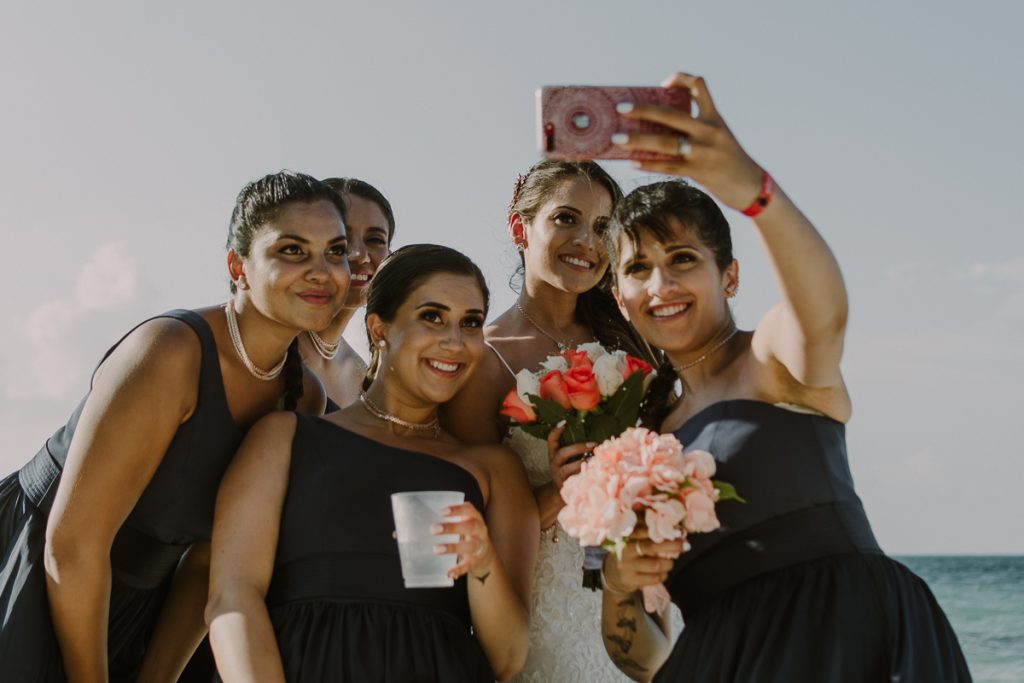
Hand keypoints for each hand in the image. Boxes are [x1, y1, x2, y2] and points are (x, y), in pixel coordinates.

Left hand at [432, 502, 494, 581]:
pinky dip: (459, 569)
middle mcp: (480, 530)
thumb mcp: (463, 524)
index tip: (441, 512)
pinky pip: (469, 564)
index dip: (457, 509)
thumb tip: (421, 522)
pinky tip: (449, 572)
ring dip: (453, 547)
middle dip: (452, 527)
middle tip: (433, 529)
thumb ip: (449, 521)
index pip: (469, 509)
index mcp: (475, 518)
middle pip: (470, 526)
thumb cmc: (467, 534)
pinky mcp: (477, 560)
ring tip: (436, 549)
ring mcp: (480, 546)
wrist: (484, 553)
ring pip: (470, 546)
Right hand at [546, 425, 595, 489]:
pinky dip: (584, 476)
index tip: (564, 423)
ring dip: (581, 463)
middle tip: (593, 444)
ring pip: (567, 469)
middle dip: (578, 448)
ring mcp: (559, 476)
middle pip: (562, 453)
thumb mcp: (566, 459)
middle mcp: (554, 464)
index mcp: (553, 455)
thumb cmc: (568, 471)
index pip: (551, 441)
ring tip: (595, 459)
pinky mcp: (565, 487)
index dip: (556, 432)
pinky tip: (595, 472)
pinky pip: (574, 481)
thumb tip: (593, 433)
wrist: (560, 494)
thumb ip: (573, 449)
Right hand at [603, 524, 684, 593]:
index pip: (643, 528)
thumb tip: (667, 518)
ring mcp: (626, 565)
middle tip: (685, 545)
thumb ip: (644, 525)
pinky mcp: (630, 580)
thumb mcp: (631, 536)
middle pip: (651, 546)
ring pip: (655, 565)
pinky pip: (653, 578)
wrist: (613, 575)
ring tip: (671, 562)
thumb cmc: (629, 550)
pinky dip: (662, 575)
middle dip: (672, 545)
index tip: (676, 528)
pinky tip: (662, 572)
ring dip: (668, 563)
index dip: (661, 527)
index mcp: (625, 534)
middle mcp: (624, 548)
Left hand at [612, 72, 764, 210]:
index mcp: (714, 117)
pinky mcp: (697, 172)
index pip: (698, 86)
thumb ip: (697, 126)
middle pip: (670, 115)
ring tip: (616, 139)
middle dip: (642, 110)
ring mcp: (702, 152)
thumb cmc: (730, 158)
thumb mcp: (720, 134)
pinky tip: (632, 162)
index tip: (664, 84)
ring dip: (637, 141)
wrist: (752, 185)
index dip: (680, 79)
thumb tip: (657, 125)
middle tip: (621, 108)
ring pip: (664, 143)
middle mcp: (708, 131)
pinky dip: (648, 163)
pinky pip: (667, 166)